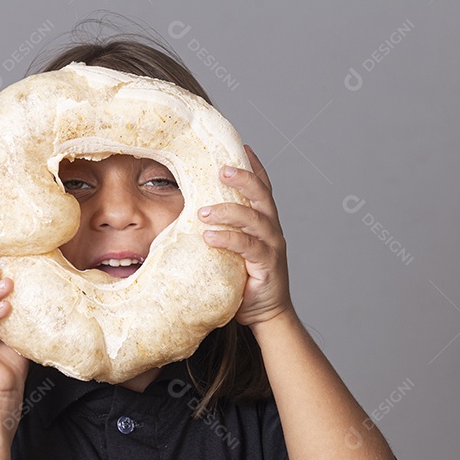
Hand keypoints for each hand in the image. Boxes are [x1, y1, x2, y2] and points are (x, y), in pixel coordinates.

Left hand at [199, 144, 296, 328]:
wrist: (266, 313)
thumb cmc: (245, 279)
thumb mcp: (231, 250)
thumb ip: (220, 231)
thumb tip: (188, 216)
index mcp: (263, 220)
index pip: (262, 187)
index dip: (254, 166)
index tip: (241, 146)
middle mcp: (271, 228)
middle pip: (261, 194)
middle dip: (242, 178)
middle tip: (220, 168)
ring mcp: (271, 245)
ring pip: (254, 218)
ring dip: (228, 210)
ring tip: (203, 211)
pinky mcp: (267, 264)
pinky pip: (247, 246)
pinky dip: (228, 238)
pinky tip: (209, 236)